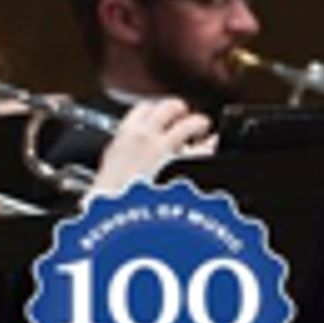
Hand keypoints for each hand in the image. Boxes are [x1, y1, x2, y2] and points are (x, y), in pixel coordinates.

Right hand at [91, 98, 210, 192]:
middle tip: (182, 116)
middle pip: (168, 107)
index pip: (143, 108)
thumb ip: (122, 154)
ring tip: (202, 126)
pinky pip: (206, 147)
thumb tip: (127, 153)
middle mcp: (148, 137)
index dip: (154, 109)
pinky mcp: (187, 164)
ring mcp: (170, 150)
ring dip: (199, 122)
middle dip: (178, 109)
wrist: (119, 215)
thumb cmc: (110, 198)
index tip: (157, 114)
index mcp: (125, 136)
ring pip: (191, 122)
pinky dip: (212, 145)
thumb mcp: (109, 168)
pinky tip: (215, 145)